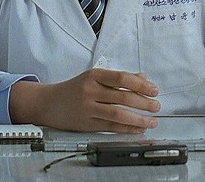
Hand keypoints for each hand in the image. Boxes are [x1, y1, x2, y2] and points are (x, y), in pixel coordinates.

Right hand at [9, 68, 160, 132]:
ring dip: (138, 119)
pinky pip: (111, 127)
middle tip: (156, 106)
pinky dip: (127, 129)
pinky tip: (138, 128)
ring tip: (151, 121)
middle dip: (144, 103)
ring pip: (118, 114)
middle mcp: (90, 91)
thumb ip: (118, 78)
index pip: (122, 78)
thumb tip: (142, 79)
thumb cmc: (74, 89)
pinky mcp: (87, 124)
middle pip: (122, 97)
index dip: (141, 85)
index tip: (154, 90)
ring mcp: (88, 108)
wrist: (48, 103)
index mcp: (94, 76)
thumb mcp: (94, 77)